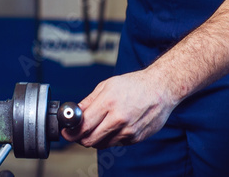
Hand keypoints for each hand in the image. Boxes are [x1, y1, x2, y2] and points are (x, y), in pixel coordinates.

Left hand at [60, 70, 175, 148]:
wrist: (161, 89)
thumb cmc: (134, 84)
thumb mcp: (107, 85)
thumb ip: (89, 101)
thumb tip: (75, 113)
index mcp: (108, 103)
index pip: (83, 126)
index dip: (71, 132)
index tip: (67, 132)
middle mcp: (118, 119)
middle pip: (90, 140)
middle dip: (80, 138)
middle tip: (77, 133)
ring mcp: (128, 131)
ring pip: (102, 144)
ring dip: (95, 138)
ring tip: (97, 126)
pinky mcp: (136, 138)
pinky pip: (115, 143)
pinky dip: (110, 138)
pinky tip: (114, 126)